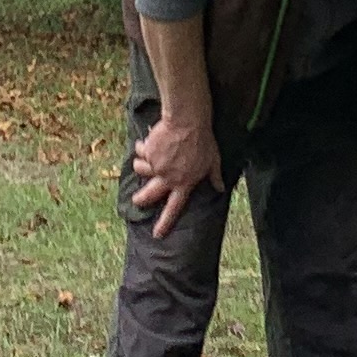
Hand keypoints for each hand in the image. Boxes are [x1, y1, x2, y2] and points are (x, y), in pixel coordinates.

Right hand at [126, 110, 220, 238]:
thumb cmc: (203, 140)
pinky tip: (146, 141)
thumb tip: (220, 188)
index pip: (174, 208)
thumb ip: (214, 176)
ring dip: (140, 164)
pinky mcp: (148, 152)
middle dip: (141, 199)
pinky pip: (141, 151)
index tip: (157, 234)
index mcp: (184, 183)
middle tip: (136, 200)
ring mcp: (156, 165)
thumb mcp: (213, 160)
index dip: (165, 223)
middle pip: (149, 195)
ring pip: (140, 170)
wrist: (187, 122)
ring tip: (143, 158)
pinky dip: (142, 147)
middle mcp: (167, 178)